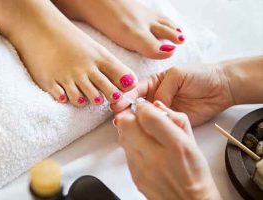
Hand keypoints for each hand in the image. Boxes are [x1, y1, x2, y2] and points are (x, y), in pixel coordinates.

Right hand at [111, 64, 233, 125]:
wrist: (222, 88)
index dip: (125, 96)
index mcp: (154, 83)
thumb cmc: (200, 75)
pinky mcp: (172, 122)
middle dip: (126, 111)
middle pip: (136, 105)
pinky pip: (160, 126)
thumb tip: (154, 106)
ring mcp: (163, 111)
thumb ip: (163, 89)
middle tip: (119, 118)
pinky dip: (152, 129)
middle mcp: (155, 97)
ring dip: (136, 122)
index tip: (117, 103)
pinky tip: (144, 132)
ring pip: (146, 118)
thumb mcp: (177, 75)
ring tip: (126, 126)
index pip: (135, 90)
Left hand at [114, 101, 220, 199]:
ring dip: (129, 130)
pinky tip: (142, 148)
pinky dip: (130, 145)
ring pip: (122, 137)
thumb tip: (158, 105)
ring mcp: (142, 168)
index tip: (146, 107)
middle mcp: (156, 156)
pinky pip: (125, 152)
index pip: (148, 116)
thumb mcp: (193, 143)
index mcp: (175, 145)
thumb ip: (177, 120)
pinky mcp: (135, 176)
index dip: (143, 107)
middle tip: (139, 118)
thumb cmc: (195, 175)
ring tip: (141, 133)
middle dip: (131, 115)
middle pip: (127, 124)